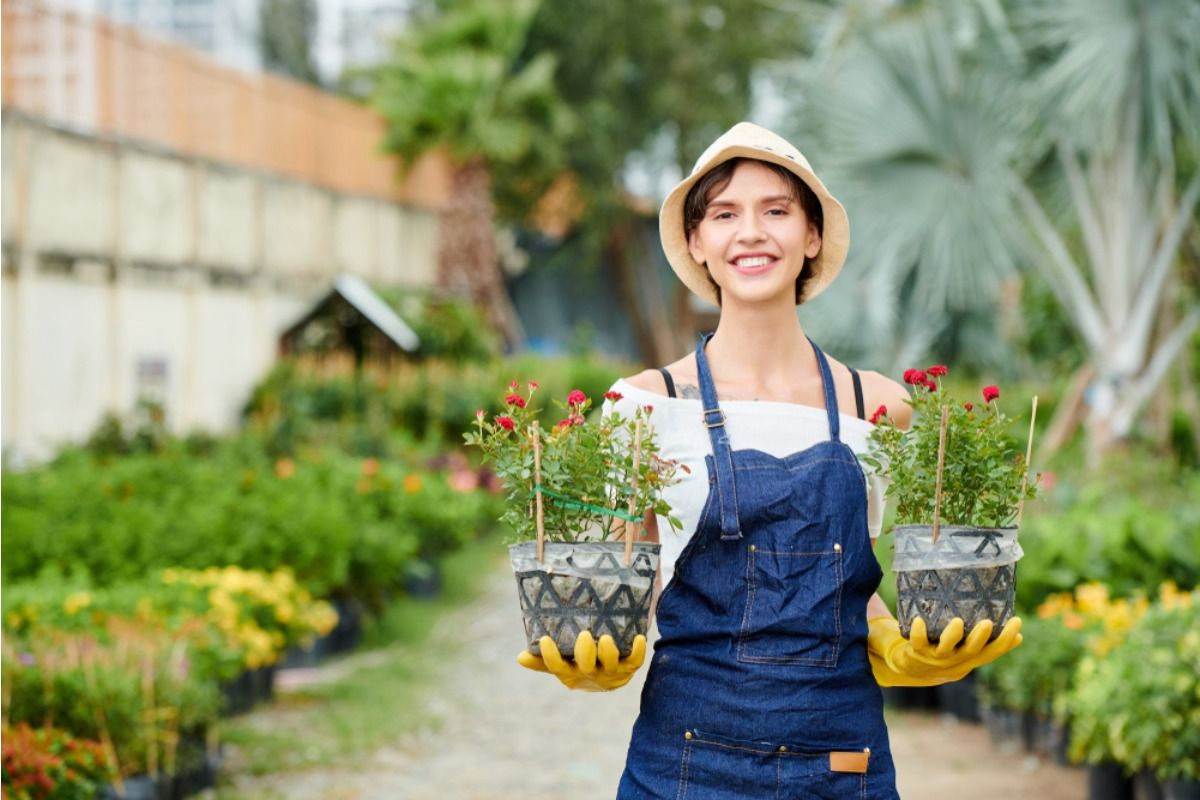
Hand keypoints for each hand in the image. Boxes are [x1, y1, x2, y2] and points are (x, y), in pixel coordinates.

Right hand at [517, 631, 646, 691]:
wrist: (609, 679)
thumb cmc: (579, 665)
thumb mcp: (562, 665)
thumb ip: (542, 661)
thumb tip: (519, 657)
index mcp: (570, 675)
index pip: (557, 668)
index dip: (550, 656)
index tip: (545, 639)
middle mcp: (591, 676)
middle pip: (586, 669)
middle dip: (585, 654)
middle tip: (584, 635)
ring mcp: (611, 673)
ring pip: (611, 666)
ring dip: (609, 654)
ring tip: (606, 638)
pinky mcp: (629, 668)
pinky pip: (635, 662)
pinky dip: (638, 651)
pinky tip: (639, 638)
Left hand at [867, 615, 1022, 686]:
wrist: (912, 669)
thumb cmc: (946, 652)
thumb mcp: (968, 650)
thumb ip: (987, 641)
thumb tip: (1018, 630)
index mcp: (972, 657)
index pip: (994, 651)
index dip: (1007, 639)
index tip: (1017, 621)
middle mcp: (957, 659)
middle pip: (972, 651)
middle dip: (980, 637)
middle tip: (988, 622)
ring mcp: (936, 657)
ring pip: (946, 649)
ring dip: (952, 636)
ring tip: (958, 622)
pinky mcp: (916, 653)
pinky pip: (917, 643)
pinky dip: (918, 633)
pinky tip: (919, 620)